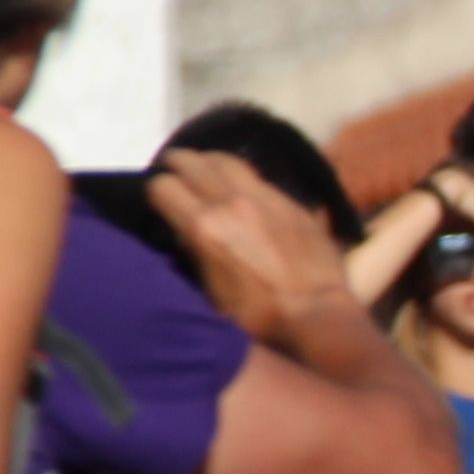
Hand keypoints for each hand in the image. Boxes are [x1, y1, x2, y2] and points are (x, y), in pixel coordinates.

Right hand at [151, 150, 357, 335]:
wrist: (318, 313)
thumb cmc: (259, 314)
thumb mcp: (211, 291)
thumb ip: (194, 253)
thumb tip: (184, 232)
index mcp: (204, 226)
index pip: (163, 187)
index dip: (155, 190)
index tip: (159, 197)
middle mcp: (231, 203)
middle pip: (192, 161)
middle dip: (176, 163)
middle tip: (173, 168)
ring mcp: (265, 198)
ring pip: (227, 160)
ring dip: (209, 161)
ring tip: (205, 168)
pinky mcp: (291, 202)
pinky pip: (259, 177)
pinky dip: (242, 176)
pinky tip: (242, 186)